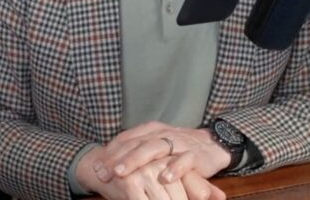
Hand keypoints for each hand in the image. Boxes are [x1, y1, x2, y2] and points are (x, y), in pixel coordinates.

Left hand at [77, 145, 224, 199]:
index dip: (110, 152)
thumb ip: (136, 152)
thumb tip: (110, 166)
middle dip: (117, 159)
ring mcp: (177, 143)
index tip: (96, 167)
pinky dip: (174, 168)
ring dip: (136, 160)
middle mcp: (161, 134)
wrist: (212, 144)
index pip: (126, 139)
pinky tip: (163, 178)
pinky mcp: (194, 154)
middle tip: (103, 172)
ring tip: (121, 172)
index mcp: (150, 130)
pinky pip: (184, 160)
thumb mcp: (155, 147)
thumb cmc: (177, 149)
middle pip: (135, 144)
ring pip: (154, 148)